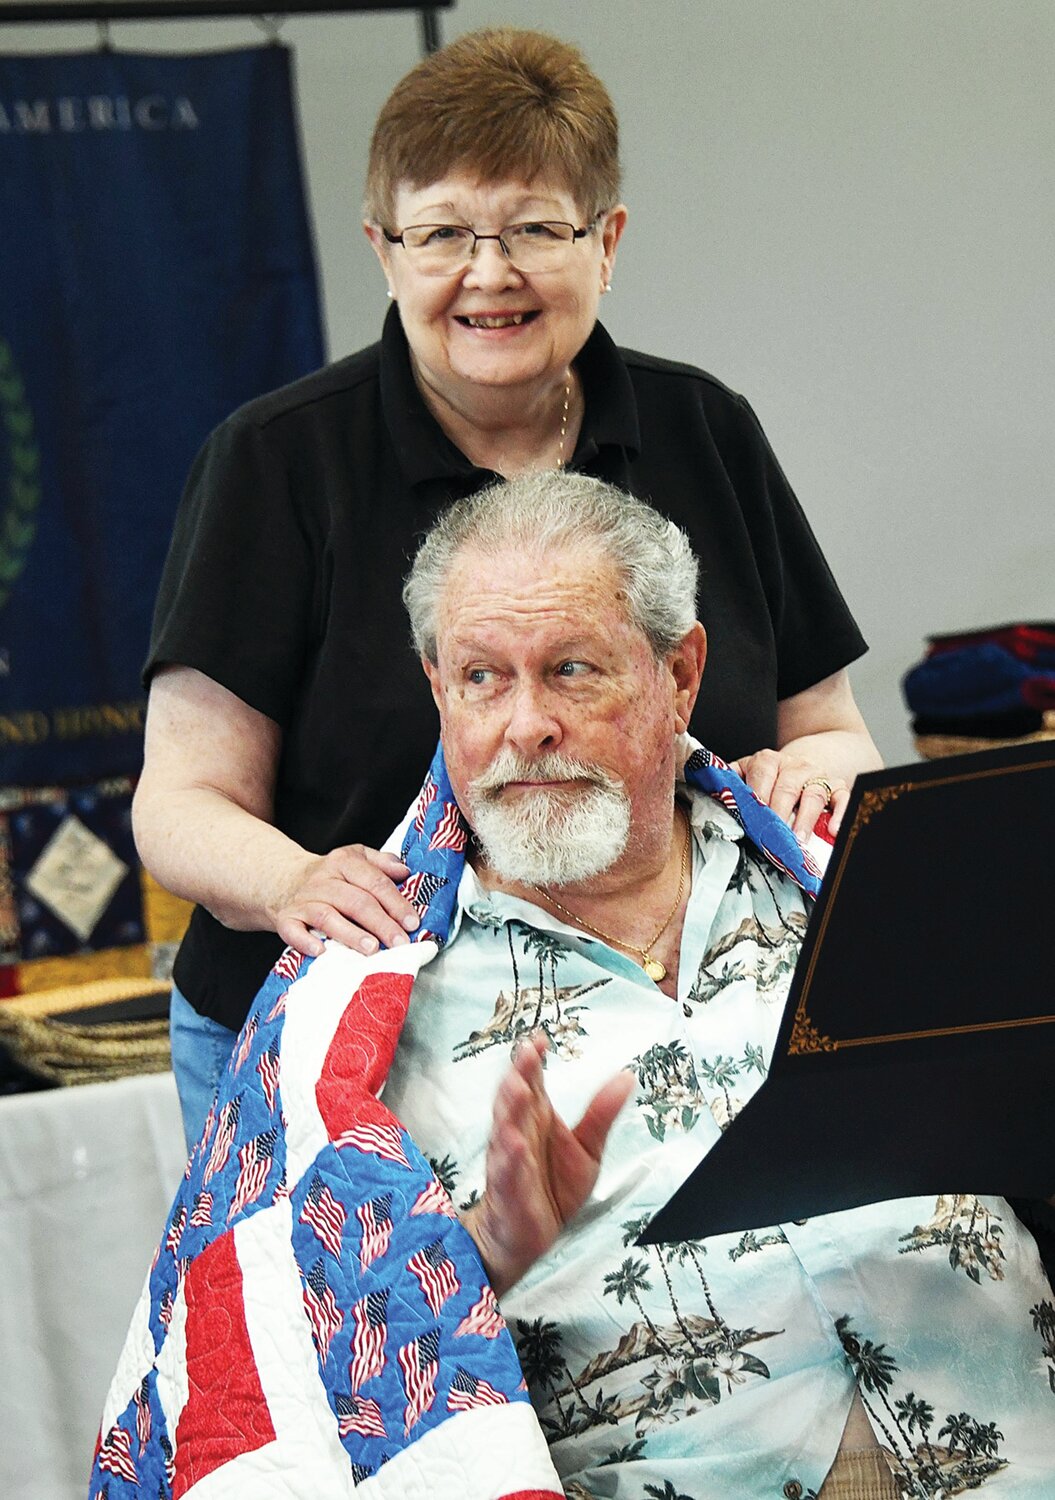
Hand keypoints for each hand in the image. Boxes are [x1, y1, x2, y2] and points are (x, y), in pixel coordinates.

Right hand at [271, 843, 419, 957]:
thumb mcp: (355, 858)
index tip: (412, 923)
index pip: (374, 882)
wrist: (284, 880)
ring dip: (351, 934)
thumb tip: (404, 871)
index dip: (396, 903)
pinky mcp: (285, 919)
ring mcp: (303, 900)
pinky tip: (322, 952)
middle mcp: (322, 880)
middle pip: (355, 901)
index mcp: (343, 862)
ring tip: (372, 949)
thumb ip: (382, 863)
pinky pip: (293, 930)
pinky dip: (306, 942)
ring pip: (328, 917)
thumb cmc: (330, 876)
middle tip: (400, 943)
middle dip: (381, 924)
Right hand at [461, 1033, 633, 1296]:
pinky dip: (511, 1157)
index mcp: (535, 1118)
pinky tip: (516, 1143)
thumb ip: (601, 1113)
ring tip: (519, 1087)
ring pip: (505, 1128)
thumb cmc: (552, 1188)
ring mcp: (509, 1160)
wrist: (526, 1237)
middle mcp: (518, 1133)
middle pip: (515, 1098)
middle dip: (519, 1075)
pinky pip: (508, 1171)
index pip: (532, 1082)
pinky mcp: (509, 1190)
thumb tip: (627, 1075)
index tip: (541, 1038)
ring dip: (509, 1108)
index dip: (532, 1060)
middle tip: (526, 1052)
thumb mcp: (587, 1148)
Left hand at [731, 747, 848, 838]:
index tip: (751, 822)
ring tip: (798, 841)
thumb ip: (731, 786)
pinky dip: (840, 815)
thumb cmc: (768, 780)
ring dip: (805, 820)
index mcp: (767, 760)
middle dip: (779, 814)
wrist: (801, 767)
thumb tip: (709, 798)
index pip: (761, 776)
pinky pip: (843, 799)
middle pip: (787, 788)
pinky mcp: (837, 787)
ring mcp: (817, 776)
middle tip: (773, 838)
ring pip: (813, 795)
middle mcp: (794, 765)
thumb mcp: (747, 777)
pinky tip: (834, 831)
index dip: (756, 799)